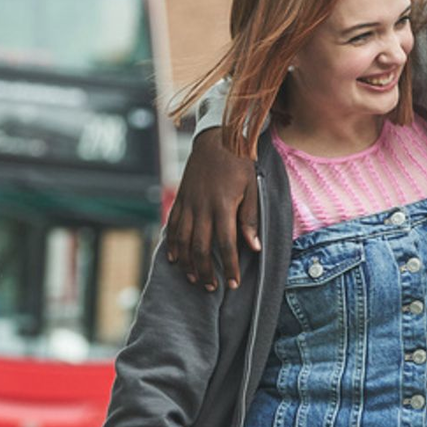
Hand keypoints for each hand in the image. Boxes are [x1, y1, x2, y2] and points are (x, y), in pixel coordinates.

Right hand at [166, 128, 258, 291]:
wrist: (217, 138)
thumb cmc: (239, 163)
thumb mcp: (252, 187)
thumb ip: (250, 218)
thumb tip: (254, 247)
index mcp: (223, 206)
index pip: (226, 245)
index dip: (230, 267)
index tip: (233, 283)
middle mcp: (202, 208)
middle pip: (201, 248)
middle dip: (206, 271)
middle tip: (211, 288)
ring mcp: (188, 204)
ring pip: (183, 240)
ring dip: (187, 263)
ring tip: (194, 278)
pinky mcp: (180, 199)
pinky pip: (173, 226)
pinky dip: (173, 245)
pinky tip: (175, 259)